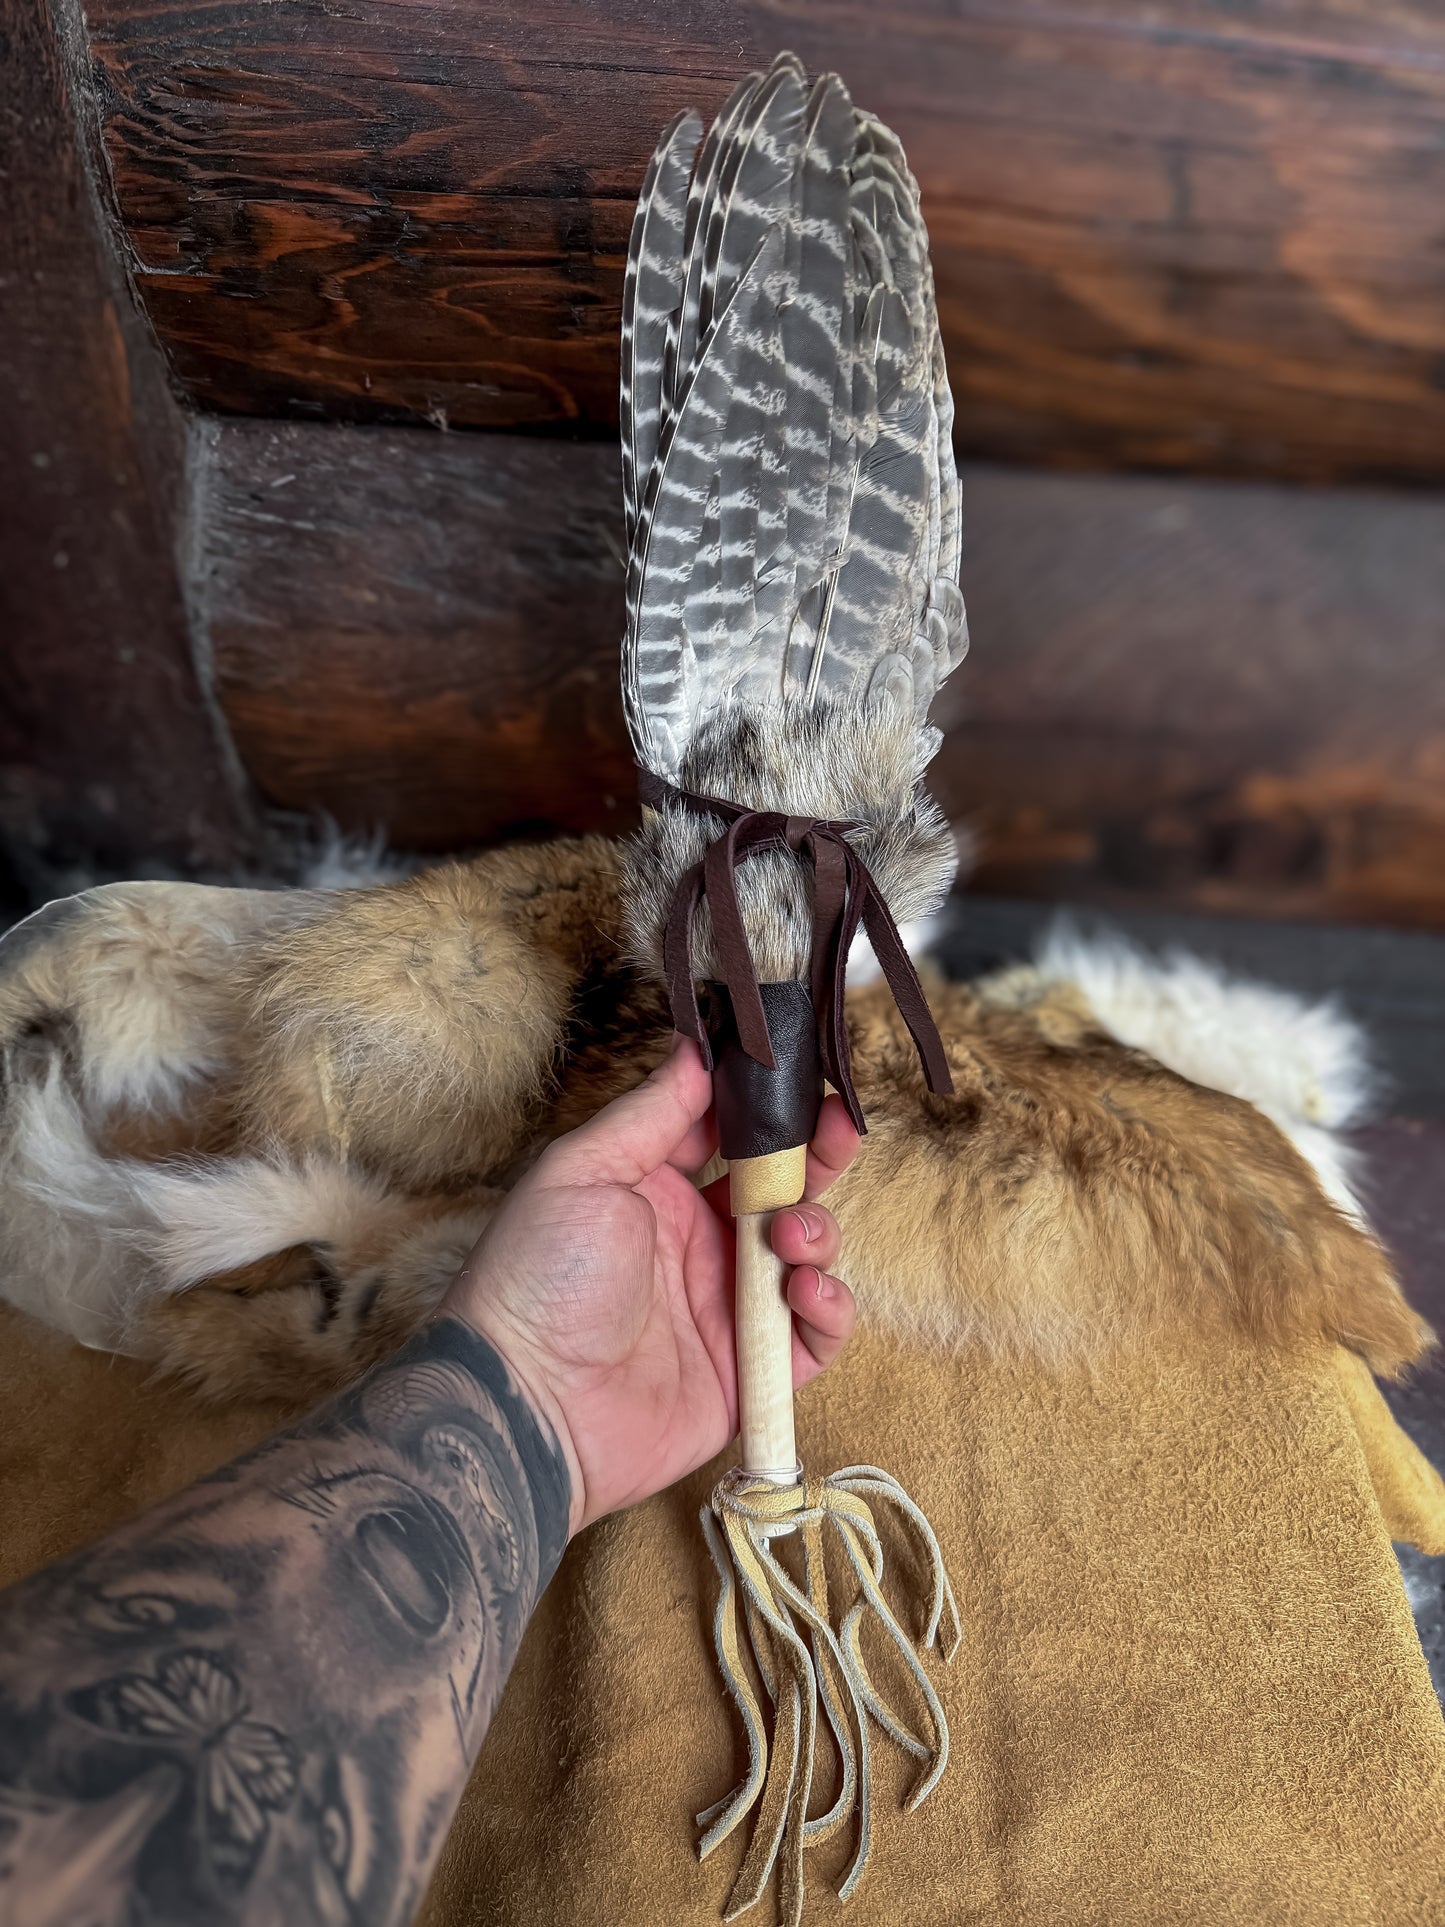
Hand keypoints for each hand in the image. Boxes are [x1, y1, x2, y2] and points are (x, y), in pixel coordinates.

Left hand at [443, 1035, 860, 1533]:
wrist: (528, 1404)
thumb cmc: (538, 1277)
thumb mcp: (584, 1170)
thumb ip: (652, 1113)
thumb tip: (696, 1046)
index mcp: (658, 1194)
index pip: (732, 1138)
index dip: (772, 1112)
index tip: (805, 1079)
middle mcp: (699, 1246)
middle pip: (782, 1192)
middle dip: (816, 1159)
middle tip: (836, 1134)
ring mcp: (726, 1309)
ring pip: (807, 1257)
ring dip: (816, 1233)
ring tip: (789, 1238)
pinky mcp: (750, 1373)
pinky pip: (814, 1336)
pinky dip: (828, 1308)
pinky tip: (804, 1292)